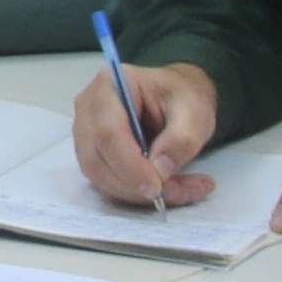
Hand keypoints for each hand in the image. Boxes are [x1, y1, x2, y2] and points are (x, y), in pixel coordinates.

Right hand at [67, 59, 215, 207]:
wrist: (177, 98)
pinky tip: (172, 190)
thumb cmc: (182, 96)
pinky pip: (108, 184)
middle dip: (135, 185)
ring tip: (183, 190)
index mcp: (109, 87)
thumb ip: (181, 139)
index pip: (107, 132)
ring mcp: (87, 135)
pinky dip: (139, 195)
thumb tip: (160, 170)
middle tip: (177, 192)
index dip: (128, 164)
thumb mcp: (195, 111)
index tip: (157, 187)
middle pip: (96, 159)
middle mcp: (88, 110)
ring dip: (139, 194)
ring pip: (100, 177)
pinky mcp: (95, 156)